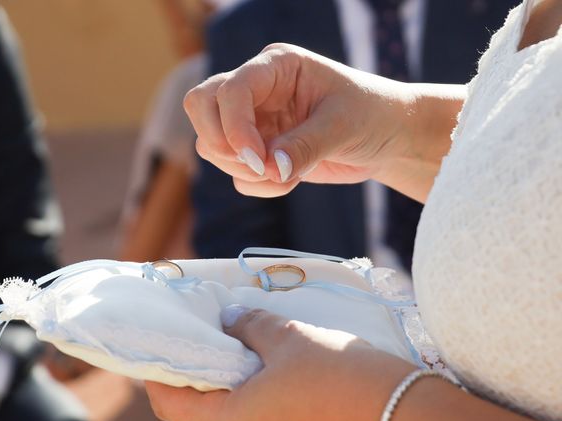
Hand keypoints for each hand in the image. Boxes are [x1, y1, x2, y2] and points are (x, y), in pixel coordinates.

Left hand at [146, 307, 414, 420]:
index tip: (159, 353)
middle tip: (218, 341)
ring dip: (244, 390)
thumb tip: (232, 321)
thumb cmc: (340, 377)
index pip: (172, 407)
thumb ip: (251, 327)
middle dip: (209, 378)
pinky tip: (293, 379)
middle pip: (209, 416)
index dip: (158, 378)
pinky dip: (270, 406)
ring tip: (261, 353)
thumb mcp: (289, 339)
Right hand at [184, 43, 414, 197]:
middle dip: (221, 143)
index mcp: (275, 67)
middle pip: (200, 106)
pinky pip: (234, 174)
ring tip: (289, 175)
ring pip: (211, 145)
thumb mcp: (344, 125)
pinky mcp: (257, 150)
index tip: (259, 159)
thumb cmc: (372, 114)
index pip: (229, 90)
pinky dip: (257, 186)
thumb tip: (271, 167)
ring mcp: (253, 121)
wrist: (388, 138)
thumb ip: (306, 146)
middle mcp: (257, 91)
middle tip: (259, 165)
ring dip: (243, 170)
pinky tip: (291, 180)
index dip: (234, 126)